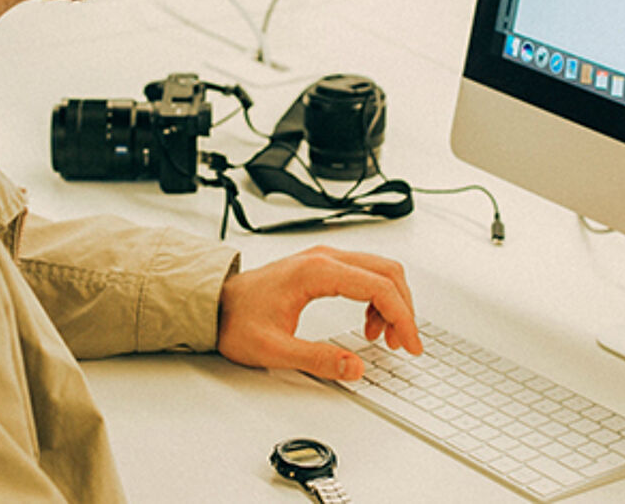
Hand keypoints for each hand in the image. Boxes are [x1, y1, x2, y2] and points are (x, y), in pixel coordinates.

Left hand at [216, 245, 421, 380]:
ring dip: (391, 302)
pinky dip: (377, 297)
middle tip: (404, 342)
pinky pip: (364, 273)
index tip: (410, 343)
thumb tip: (354, 367)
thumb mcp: (273, 350)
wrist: (214, 304)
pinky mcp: (322, 266)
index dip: (402, 316)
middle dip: (404, 308)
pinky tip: (368, 322)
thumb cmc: (237, 320)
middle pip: (386, 272)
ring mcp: (324, 258)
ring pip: (379, 270)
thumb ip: (317, 360)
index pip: (378, 286)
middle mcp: (324, 257)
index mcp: (316, 271)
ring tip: (383, 337)